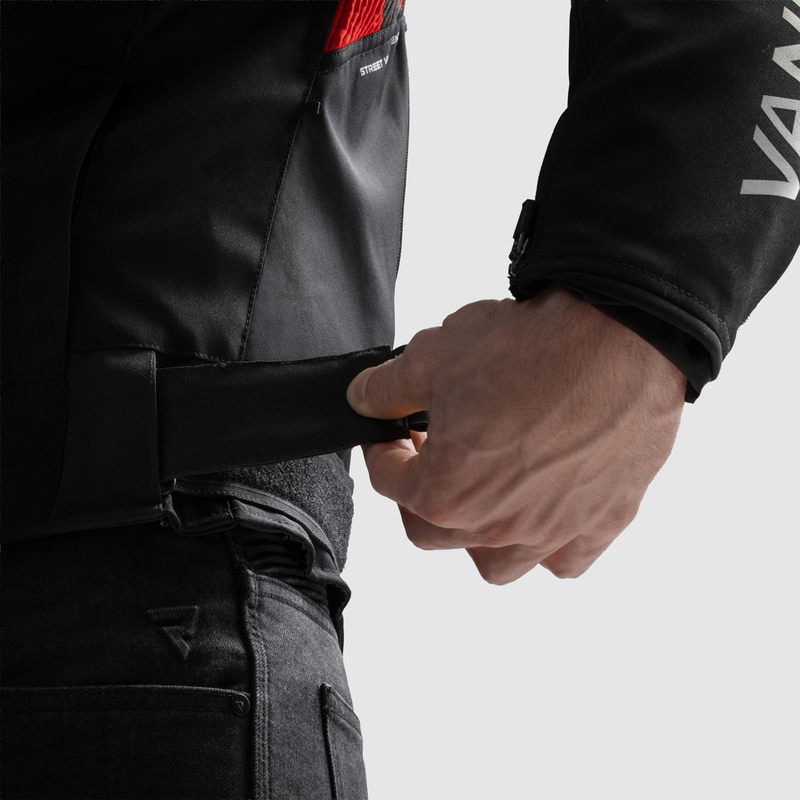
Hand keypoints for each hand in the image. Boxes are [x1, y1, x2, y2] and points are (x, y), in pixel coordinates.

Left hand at [347, 286, 685, 582]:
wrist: (623, 338)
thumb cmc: (534, 349)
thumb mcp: (435, 355)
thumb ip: (387, 387)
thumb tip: (364, 398)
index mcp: (447, 493)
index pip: (390, 482)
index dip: (381, 452)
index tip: (387, 436)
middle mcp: (498, 526)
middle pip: (433, 532)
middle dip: (419, 494)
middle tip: (428, 458)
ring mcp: (554, 531)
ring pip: (497, 563)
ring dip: (478, 536)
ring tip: (480, 496)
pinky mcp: (604, 522)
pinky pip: (566, 559)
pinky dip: (548, 545)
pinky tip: (544, 510)